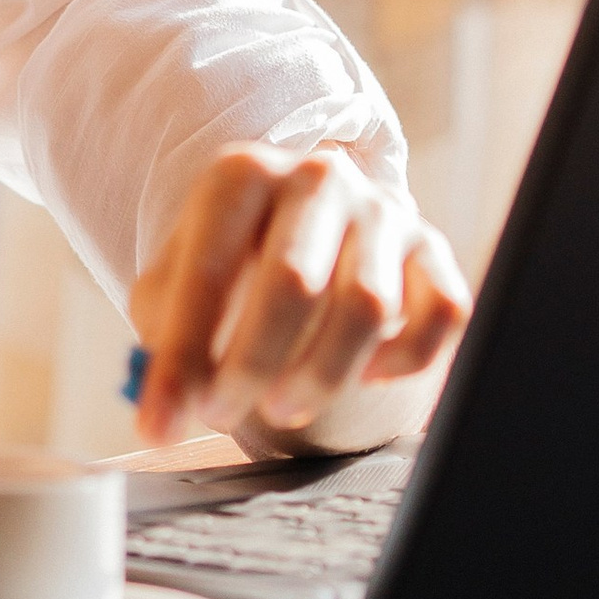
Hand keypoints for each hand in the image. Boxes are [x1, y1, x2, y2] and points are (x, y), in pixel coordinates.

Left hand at [127, 143, 467, 450]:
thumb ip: (164, 338)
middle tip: (221, 415)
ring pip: (365, 305)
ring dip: (320, 374)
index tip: (158, 424)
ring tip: (282, 409)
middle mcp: (318, 177)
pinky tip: (368, 375)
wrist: (309, 242)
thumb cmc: (232, 274)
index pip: (210, 266)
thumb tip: (164, 405)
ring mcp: (383, 210)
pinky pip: (439, 312)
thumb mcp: (179, 287)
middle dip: (250, 365)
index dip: (182, 352)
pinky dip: (404, 357)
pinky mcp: (433, 250)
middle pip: (292, 282)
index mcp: (243, 174)